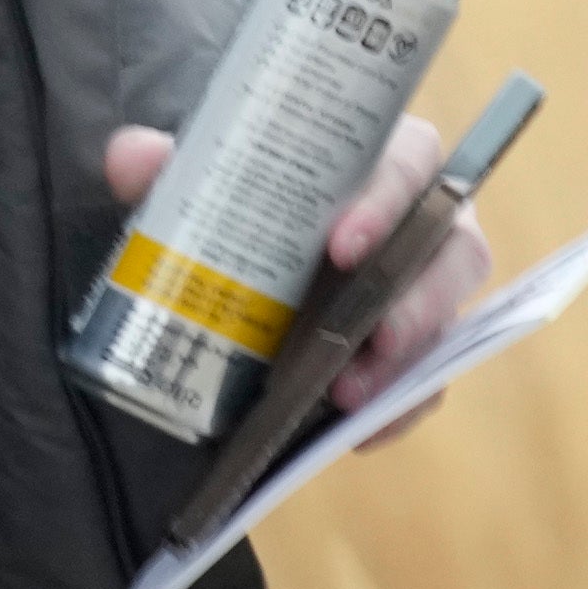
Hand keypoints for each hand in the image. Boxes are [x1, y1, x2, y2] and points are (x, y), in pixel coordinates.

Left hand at [100, 116, 495, 451]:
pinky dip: (399, 408)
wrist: (262, 243)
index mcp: (385, 161)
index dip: (388, 200)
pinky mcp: (414, 348)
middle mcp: (425, 222)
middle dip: (420, 296)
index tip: (343, 243)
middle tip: (373, 334)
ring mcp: (425, 288)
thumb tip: (131, 157)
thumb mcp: (214, 179)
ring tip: (351, 391)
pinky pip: (427, 380)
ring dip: (410, 356)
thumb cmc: (259, 196)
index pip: (410, 163)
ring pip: (449, 316)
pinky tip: (357, 432)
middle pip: (456, 248)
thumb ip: (176, 167)